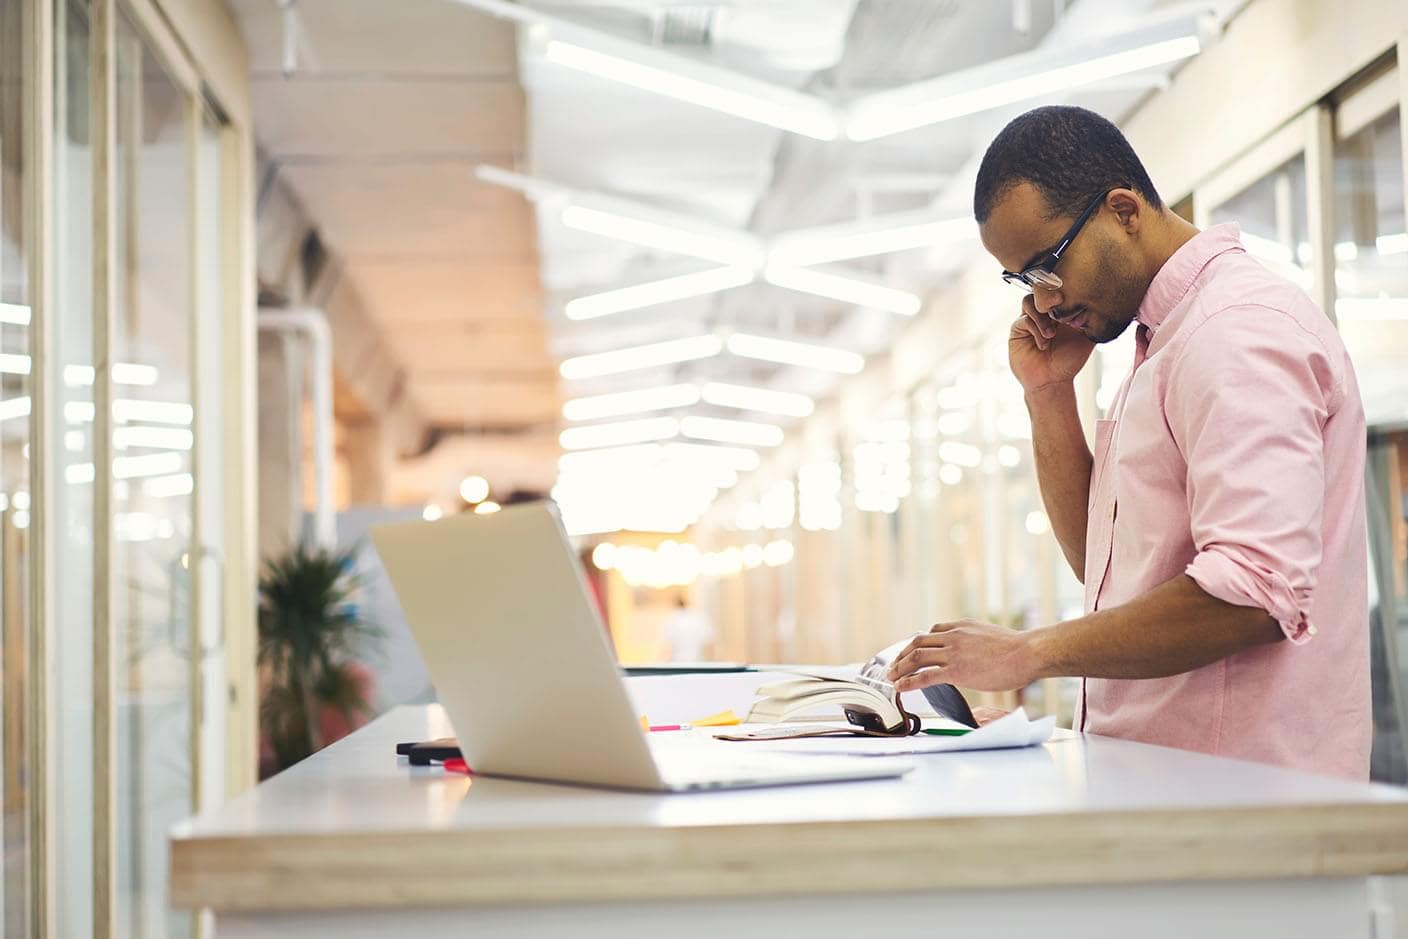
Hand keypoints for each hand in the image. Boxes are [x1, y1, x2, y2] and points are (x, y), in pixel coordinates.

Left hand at [886, 619, 1038, 692]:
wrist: (1027, 653)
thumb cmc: (1017, 649)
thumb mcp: (990, 635)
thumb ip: (975, 641)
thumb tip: (974, 653)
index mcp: (962, 626)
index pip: (932, 631)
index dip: (918, 643)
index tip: (911, 651)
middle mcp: (954, 635)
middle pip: (918, 642)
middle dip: (902, 654)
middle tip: (894, 666)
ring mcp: (954, 652)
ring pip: (917, 657)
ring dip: (900, 668)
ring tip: (892, 678)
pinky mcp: (956, 670)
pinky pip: (926, 676)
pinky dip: (910, 681)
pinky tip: (901, 687)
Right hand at [1008, 294, 1094, 393]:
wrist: (1052, 382)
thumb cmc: (1068, 362)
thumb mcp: (1086, 339)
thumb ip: (1090, 322)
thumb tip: (1093, 304)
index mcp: (1059, 311)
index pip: (1056, 290)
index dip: (1062, 289)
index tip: (1071, 295)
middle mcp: (1043, 313)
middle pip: (1040, 290)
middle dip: (1048, 296)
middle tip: (1059, 301)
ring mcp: (1028, 320)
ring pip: (1028, 301)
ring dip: (1041, 316)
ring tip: (1051, 333)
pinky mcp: (1017, 330)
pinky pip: (1023, 320)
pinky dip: (1035, 329)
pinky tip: (1044, 344)